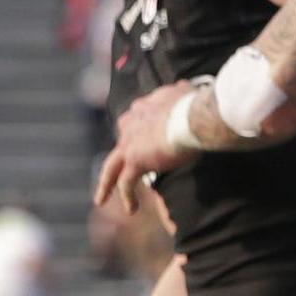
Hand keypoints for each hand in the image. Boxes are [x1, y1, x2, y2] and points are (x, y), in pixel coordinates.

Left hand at [94, 82, 193, 213]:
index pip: (135, 121)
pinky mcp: (134, 161)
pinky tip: (132, 209)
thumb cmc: (194, 104)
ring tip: (101, 199)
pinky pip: (125, 183)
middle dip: (119, 157)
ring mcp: (129, 143)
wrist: (191, 117)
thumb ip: (182, 92)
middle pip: (120, 143)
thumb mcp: (185, 92)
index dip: (138, 132)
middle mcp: (131, 123)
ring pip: (111, 167)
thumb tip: (186, 87)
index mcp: (142, 107)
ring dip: (106, 184)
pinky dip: (128, 197)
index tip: (145, 141)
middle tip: (119, 168)